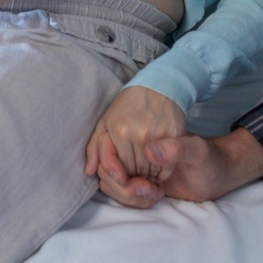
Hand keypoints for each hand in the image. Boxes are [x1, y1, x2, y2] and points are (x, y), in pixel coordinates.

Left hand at [84, 87, 185, 203]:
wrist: (156, 87)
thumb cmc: (127, 106)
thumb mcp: (106, 121)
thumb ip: (94, 148)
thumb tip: (88, 172)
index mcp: (120, 131)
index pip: (121, 168)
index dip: (123, 174)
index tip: (126, 172)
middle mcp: (139, 134)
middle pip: (137, 171)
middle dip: (136, 176)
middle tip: (138, 174)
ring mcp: (158, 135)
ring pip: (152, 170)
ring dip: (150, 175)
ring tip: (147, 171)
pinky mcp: (173, 135)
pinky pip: (168, 165)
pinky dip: (163, 172)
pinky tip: (159, 167)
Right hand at [98, 128, 262, 208]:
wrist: (216, 173)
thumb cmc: (209, 158)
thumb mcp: (197, 150)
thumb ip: (176, 148)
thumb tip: (150, 151)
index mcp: (140, 134)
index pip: (107, 148)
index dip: (111, 165)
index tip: (126, 178)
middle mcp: (132, 149)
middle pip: (106, 170)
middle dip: (123, 186)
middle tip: (149, 189)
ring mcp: (134, 167)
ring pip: (111, 185)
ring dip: (128, 195)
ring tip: (154, 193)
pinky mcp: (139, 182)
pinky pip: (122, 194)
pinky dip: (134, 200)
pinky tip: (154, 196)